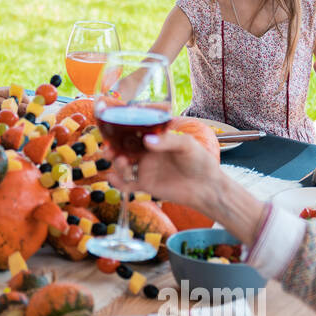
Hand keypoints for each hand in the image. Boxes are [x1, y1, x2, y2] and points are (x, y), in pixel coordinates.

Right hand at [104, 130, 221, 212]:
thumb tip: (147, 140)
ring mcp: (145, 169)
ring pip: (123, 166)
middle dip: (112, 148)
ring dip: (116, 164)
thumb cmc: (200, 161)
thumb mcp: (186, 145)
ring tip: (122, 162)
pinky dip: (117, 183)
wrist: (207, 187)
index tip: (111, 128)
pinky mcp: (146, 185)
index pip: (133, 133)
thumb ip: (167, 141)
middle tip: (108, 149)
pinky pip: (127, 185)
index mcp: (155, 140)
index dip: (121, 131)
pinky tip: (111, 178)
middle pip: (123, 150)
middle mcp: (147, 154)